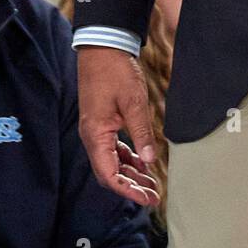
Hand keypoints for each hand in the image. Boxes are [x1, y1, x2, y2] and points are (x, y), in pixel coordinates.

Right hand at [77, 46, 159, 204]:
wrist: (103, 47)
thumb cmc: (115, 71)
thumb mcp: (133, 102)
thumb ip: (141, 132)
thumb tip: (150, 161)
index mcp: (96, 135)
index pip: (109, 175)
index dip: (128, 191)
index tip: (147, 199)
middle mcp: (93, 136)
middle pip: (110, 172)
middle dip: (131, 186)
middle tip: (154, 196)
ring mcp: (97, 129)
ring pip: (112, 162)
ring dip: (131, 174)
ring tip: (152, 183)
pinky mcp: (102, 122)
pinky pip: (113, 148)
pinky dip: (128, 158)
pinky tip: (142, 162)